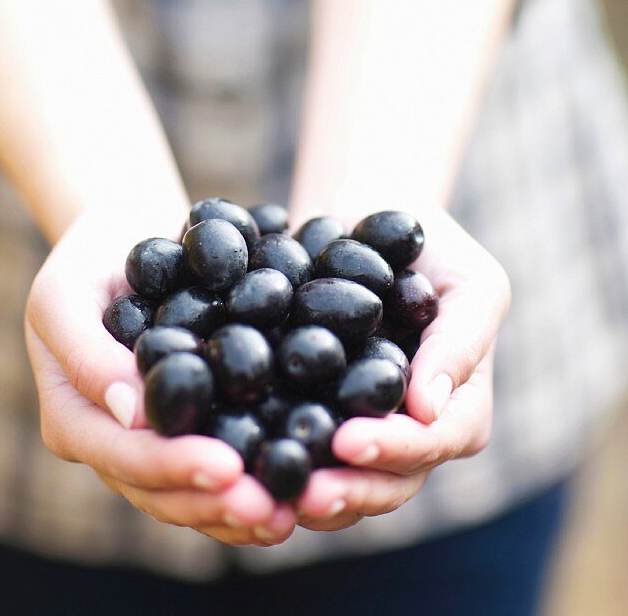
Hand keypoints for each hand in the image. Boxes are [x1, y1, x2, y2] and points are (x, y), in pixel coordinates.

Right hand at [25, 205, 296, 546]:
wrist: (123, 235)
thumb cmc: (87, 259)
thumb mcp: (66, 292)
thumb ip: (86, 352)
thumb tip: (131, 414)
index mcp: (71, 419)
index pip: (122, 457)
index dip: (173, 467)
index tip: (228, 466)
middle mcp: (111, 444)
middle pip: (160, 493)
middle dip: (216, 504)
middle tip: (270, 509)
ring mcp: (150, 443)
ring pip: (191, 496)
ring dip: (239, 512)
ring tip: (289, 513)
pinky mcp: (190, 429)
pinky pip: (218, 468)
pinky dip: (254, 483)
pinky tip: (296, 493)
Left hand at [291, 207, 510, 530]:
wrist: (366, 216)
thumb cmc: (431, 245)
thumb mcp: (468, 281)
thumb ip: (458, 340)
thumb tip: (427, 408)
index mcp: (458, 409)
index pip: (433, 442)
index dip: (394, 449)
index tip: (348, 440)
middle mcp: (410, 431)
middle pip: (387, 483)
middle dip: (348, 491)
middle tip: (303, 493)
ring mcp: (360, 428)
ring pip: (343, 481)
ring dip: (309, 494)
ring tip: (269, 494)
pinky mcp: (314, 412)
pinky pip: (298, 446)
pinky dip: (274, 459)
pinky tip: (242, 463)